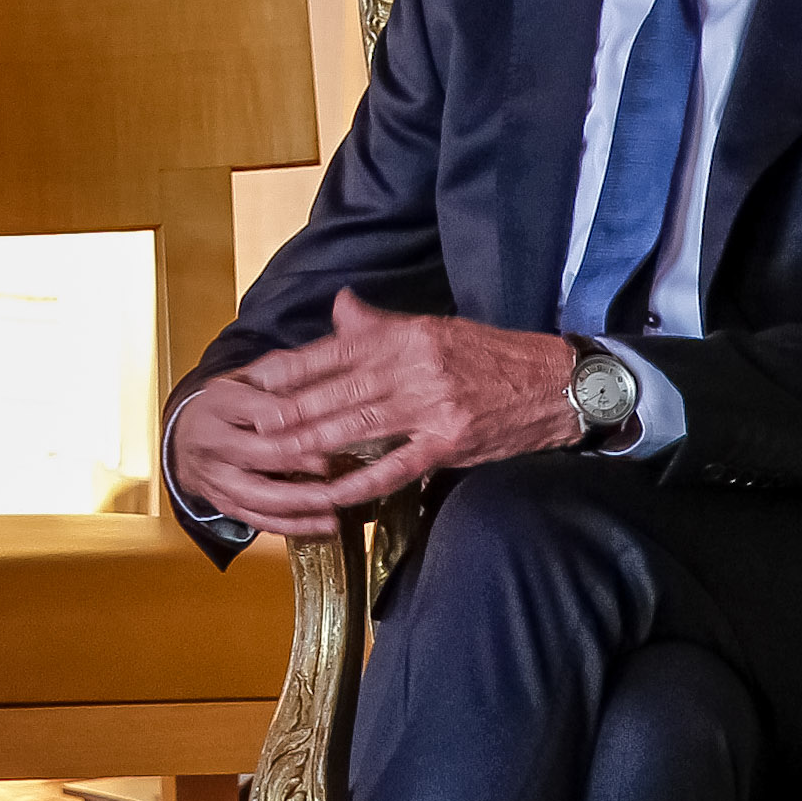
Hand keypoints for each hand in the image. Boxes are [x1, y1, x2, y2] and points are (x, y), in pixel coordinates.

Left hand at [168, 289, 581, 537]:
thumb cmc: (489, 354)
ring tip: (272, 457)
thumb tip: (339, 305)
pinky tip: (329, 495)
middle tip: (246, 427)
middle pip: (333, 392)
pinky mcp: (448, 442)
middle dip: (285, 412)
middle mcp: (412, 366)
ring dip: (309, 446)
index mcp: (403, 335)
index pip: (329, 352)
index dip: (285, 370)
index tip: (248, 382)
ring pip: (354, 427)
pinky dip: (359, 483)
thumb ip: (379, 325)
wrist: (555, 382)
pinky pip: (394, 466)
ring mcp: (429, 406)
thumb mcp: (432, 327)